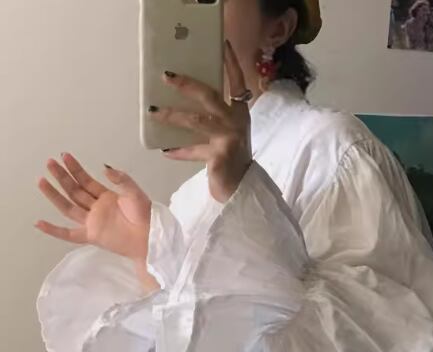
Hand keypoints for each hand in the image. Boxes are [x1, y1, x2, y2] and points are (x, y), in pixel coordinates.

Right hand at [36, 153, 150, 263]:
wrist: (150, 236)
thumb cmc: (146, 215)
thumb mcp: (134, 192)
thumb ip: (121, 179)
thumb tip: (104, 167)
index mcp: (107, 197)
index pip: (86, 181)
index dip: (75, 169)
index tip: (65, 156)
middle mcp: (96, 208)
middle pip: (74, 191)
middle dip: (62, 177)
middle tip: (50, 163)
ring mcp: (92, 222)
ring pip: (68, 207)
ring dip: (54, 195)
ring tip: (42, 181)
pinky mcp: (92, 236)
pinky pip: (69, 234)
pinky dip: (54, 230)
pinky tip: (39, 223)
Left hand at [149, 40, 251, 202]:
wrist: (242, 189)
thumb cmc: (232, 159)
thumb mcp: (226, 134)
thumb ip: (213, 118)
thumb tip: (181, 104)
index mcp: (240, 113)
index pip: (238, 82)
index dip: (231, 63)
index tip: (223, 43)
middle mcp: (237, 122)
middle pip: (210, 96)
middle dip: (186, 84)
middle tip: (166, 75)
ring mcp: (229, 138)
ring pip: (196, 120)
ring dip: (172, 115)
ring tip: (153, 111)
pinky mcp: (220, 155)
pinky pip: (193, 150)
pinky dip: (179, 151)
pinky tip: (166, 150)